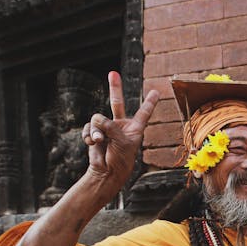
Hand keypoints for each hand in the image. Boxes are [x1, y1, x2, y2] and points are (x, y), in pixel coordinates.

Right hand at [82, 71, 159, 197]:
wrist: (106, 172)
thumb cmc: (120, 159)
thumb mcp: (121, 141)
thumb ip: (111, 126)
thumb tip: (96, 118)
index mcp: (134, 129)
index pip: (143, 112)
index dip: (150, 102)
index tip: (157, 92)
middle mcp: (121, 126)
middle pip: (117, 103)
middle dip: (114, 88)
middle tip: (112, 73)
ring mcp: (107, 129)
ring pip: (97, 119)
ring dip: (97, 130)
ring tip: (100, 141)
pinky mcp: (95, 134)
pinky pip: (89, 127)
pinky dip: (89, 135)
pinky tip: (92, 143)